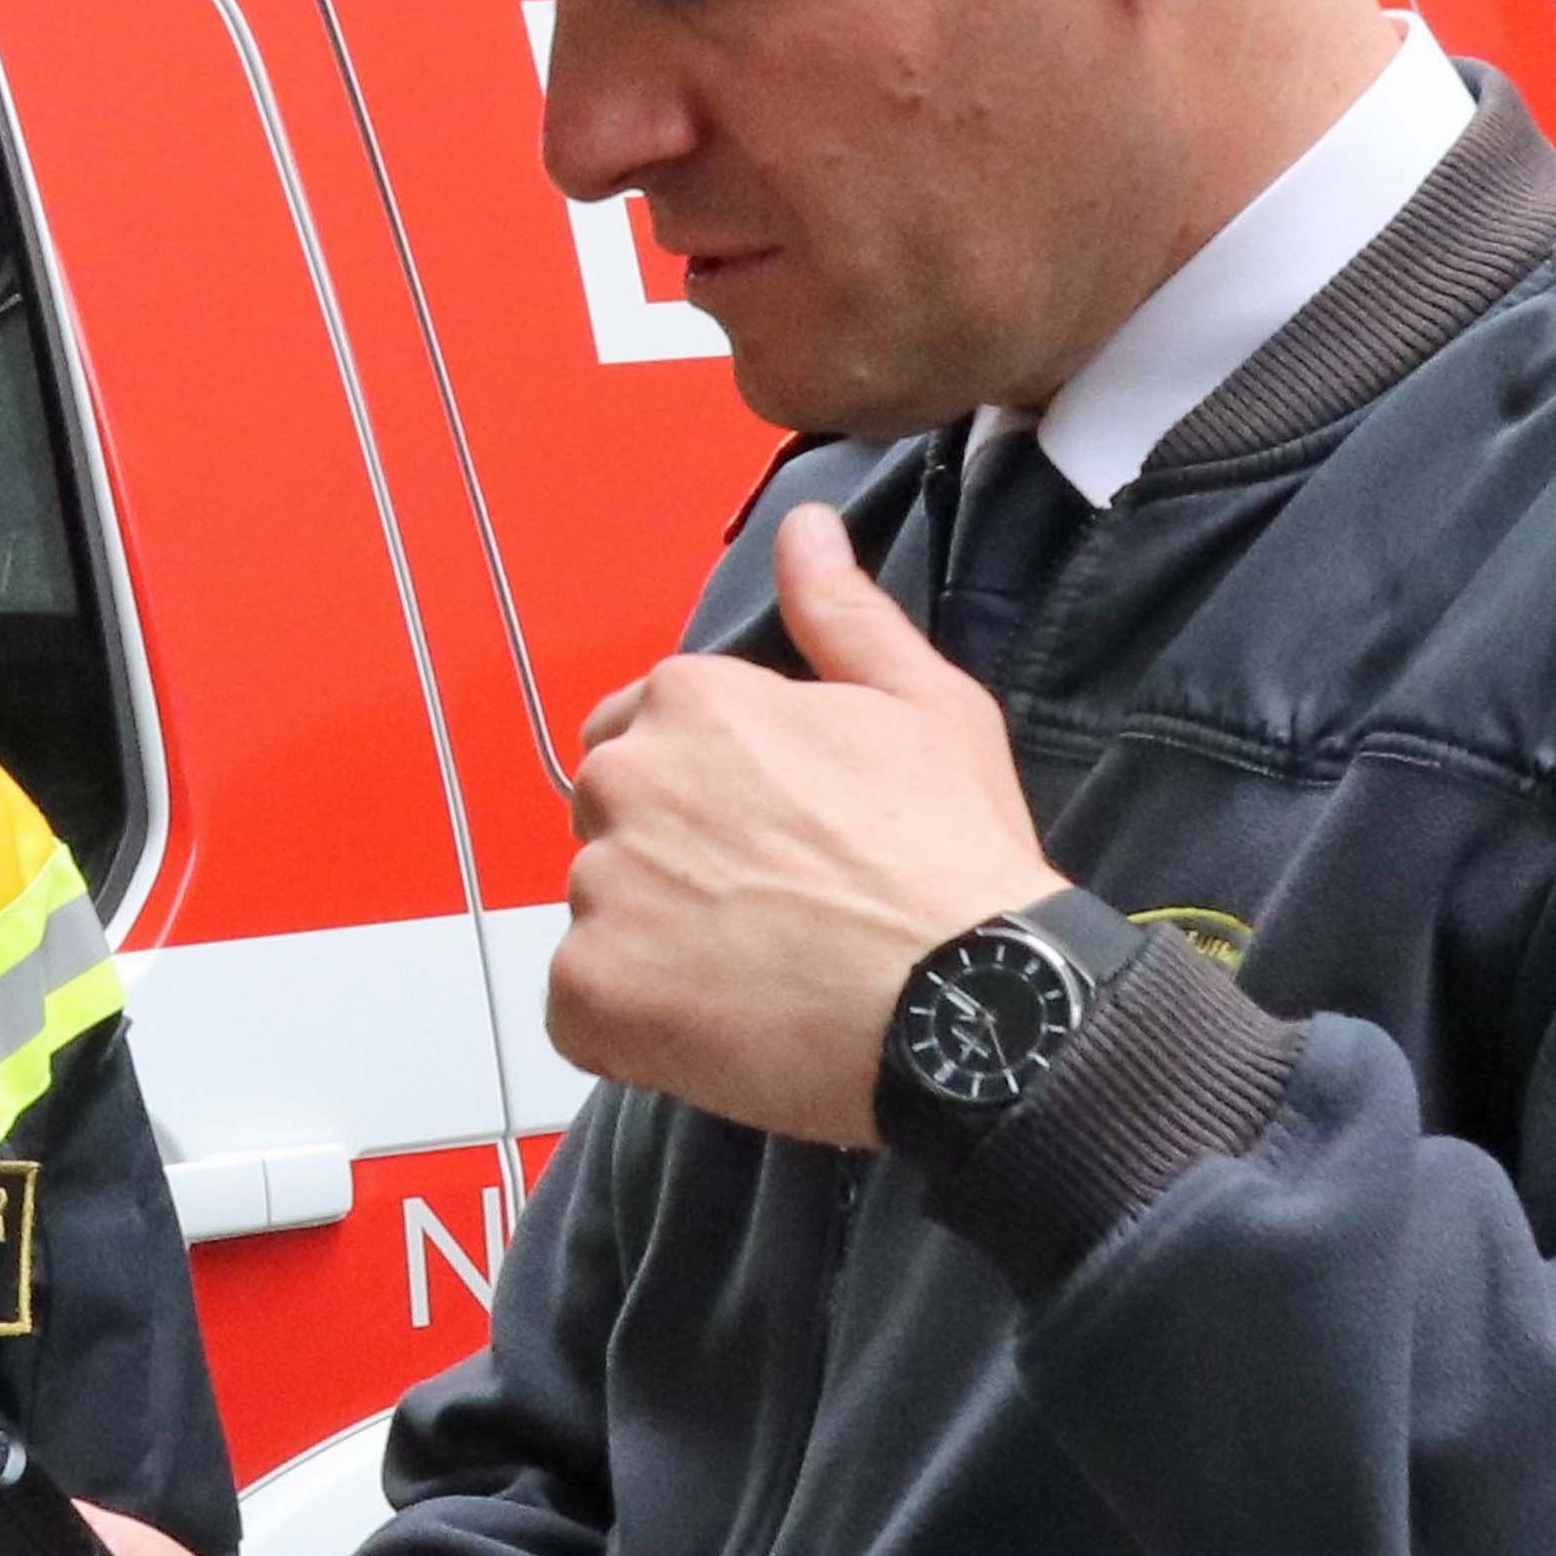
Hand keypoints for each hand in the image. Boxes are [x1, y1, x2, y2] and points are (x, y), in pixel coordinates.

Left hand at [550, 501, 1062, 1143]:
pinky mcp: (590, 989)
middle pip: (613, 821)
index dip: (709, 792)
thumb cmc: (953, 856)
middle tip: (773, 909)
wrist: (970, 1001)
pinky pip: (585, 1007)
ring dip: (659, 947)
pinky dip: (637, 1026)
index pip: (641, 734)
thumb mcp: (925, 703)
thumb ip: (840, 610)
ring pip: (604, 916)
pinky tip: (724, 1028)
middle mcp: (629, 780)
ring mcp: (601, 888)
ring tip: (763, 977)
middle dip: (671, 860)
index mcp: (692, 700)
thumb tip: (804, 527)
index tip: (772, 838)